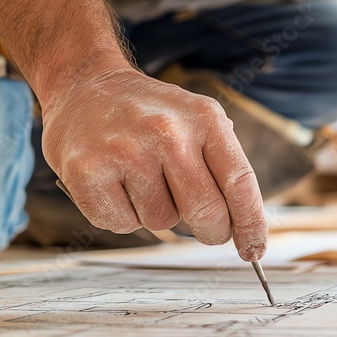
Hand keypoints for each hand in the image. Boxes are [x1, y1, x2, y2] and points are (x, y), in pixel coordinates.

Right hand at [39, 65, 267, 261]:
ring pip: (163, 222)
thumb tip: (245, 229)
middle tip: (206, 228)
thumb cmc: (149, 114)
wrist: (83, 86)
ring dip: (158, 213)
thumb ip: (223, 167)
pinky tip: (116, 184)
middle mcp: (167, 132)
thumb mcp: (196, 119)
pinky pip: (123, 224)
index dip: (250, 224)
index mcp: (204, 117)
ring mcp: (125, 151)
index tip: (254, 250)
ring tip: (142, 179)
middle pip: (206, 212)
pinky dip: (123, 215)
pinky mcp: (87, 171)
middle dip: (211, 231)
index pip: (239, 182)